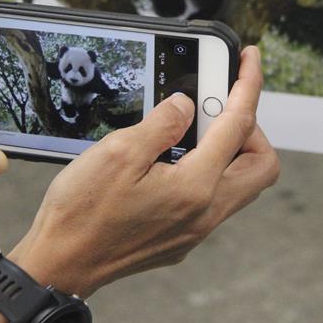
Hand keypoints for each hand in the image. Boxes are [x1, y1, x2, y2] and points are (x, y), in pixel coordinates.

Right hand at [9, 45, 277, 296]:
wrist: (61, 264)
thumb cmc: (82, 213)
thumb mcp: (117, 152)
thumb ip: (161, 124)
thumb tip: (186, 105)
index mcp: (195, 187)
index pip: (239, 125)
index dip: (249, 85)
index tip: (250, 58)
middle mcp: (205, 213)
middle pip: (262, 165)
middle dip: (252, 128)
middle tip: (222, 105)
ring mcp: (195, 230)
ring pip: (241, 185)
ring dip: (231, 152)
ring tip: (196, 128)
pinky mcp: (181, 239)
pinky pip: (214, 200)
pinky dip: (209, 172)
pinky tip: (174, 159)